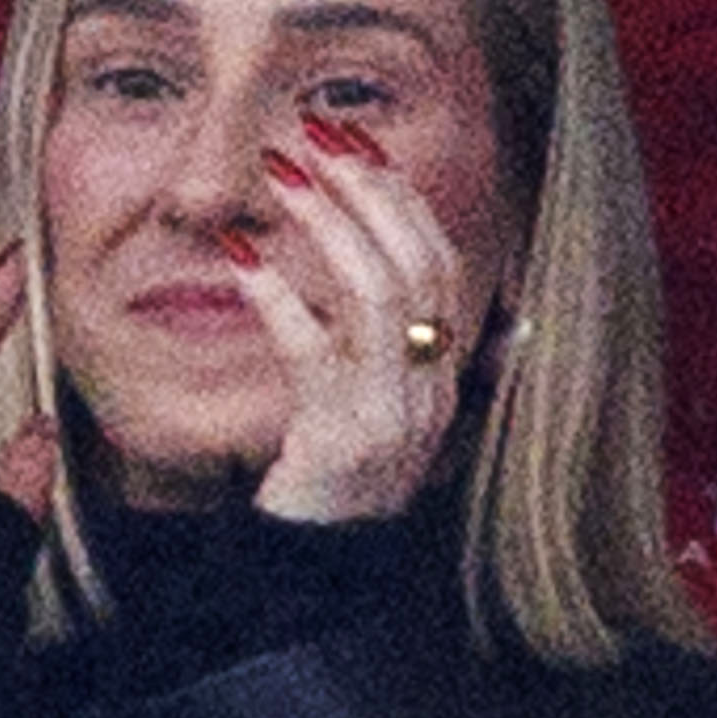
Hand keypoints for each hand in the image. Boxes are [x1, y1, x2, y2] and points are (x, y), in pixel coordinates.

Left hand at [238, 116, 485, 522]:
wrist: (313, 584)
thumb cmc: (328, 485)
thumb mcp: (374, 413)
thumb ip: (400, 355)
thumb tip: (480, 312)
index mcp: (442, 375)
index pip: (440, 263)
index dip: (401, 197)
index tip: (356, 141)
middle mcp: (431, 389)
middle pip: (418, 264)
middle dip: (369, 189)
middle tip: (315, 133)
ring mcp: (393, 414)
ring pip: (378, 292)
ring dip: (327, 221)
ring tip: (280, 170)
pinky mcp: (341, 438)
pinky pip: (312, 349)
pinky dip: (276, 293)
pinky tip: (236, 255)